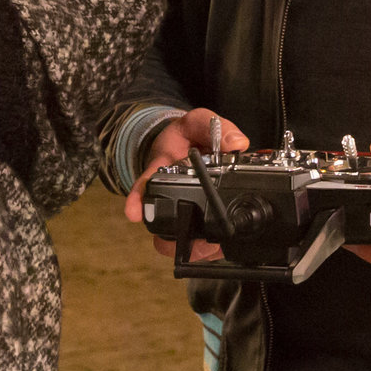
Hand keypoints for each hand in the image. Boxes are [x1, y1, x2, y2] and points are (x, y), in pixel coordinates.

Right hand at [126, 108, 249, 260]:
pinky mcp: (194, 221)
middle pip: (157, 221)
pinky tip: (221, 247)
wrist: (189, 145)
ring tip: (210, 248)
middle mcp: (166, 193)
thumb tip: (237, 142)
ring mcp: (179, 209)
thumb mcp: (199, 122)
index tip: (133, 213)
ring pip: (175, 238)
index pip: (145, 183)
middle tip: (188, 242)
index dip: (138, 198)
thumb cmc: (188, 136)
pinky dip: (209, 248)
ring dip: (192, 246)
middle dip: (167, 236)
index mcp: (161, 168)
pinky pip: (197, 240)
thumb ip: (215, 127)